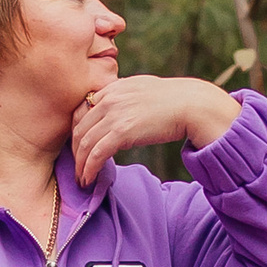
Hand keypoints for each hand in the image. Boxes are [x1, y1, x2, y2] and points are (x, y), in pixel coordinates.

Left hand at [69, 73, 240, 188]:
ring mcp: (114, 114)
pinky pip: (96, 153)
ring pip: (84, 143)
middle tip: (76, 167)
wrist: (192, 104)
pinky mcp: (121, 131)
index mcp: (113, 88)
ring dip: (80, 164)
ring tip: (81, 178)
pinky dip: (89, 168)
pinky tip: (89, 179)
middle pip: (78, 127)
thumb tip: (124, 112)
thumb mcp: (144, 90)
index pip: (82, 110)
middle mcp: (109, 98)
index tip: (79, 147)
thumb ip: (128, 98)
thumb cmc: (175, 100)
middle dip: (74, 151)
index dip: (76, 131)